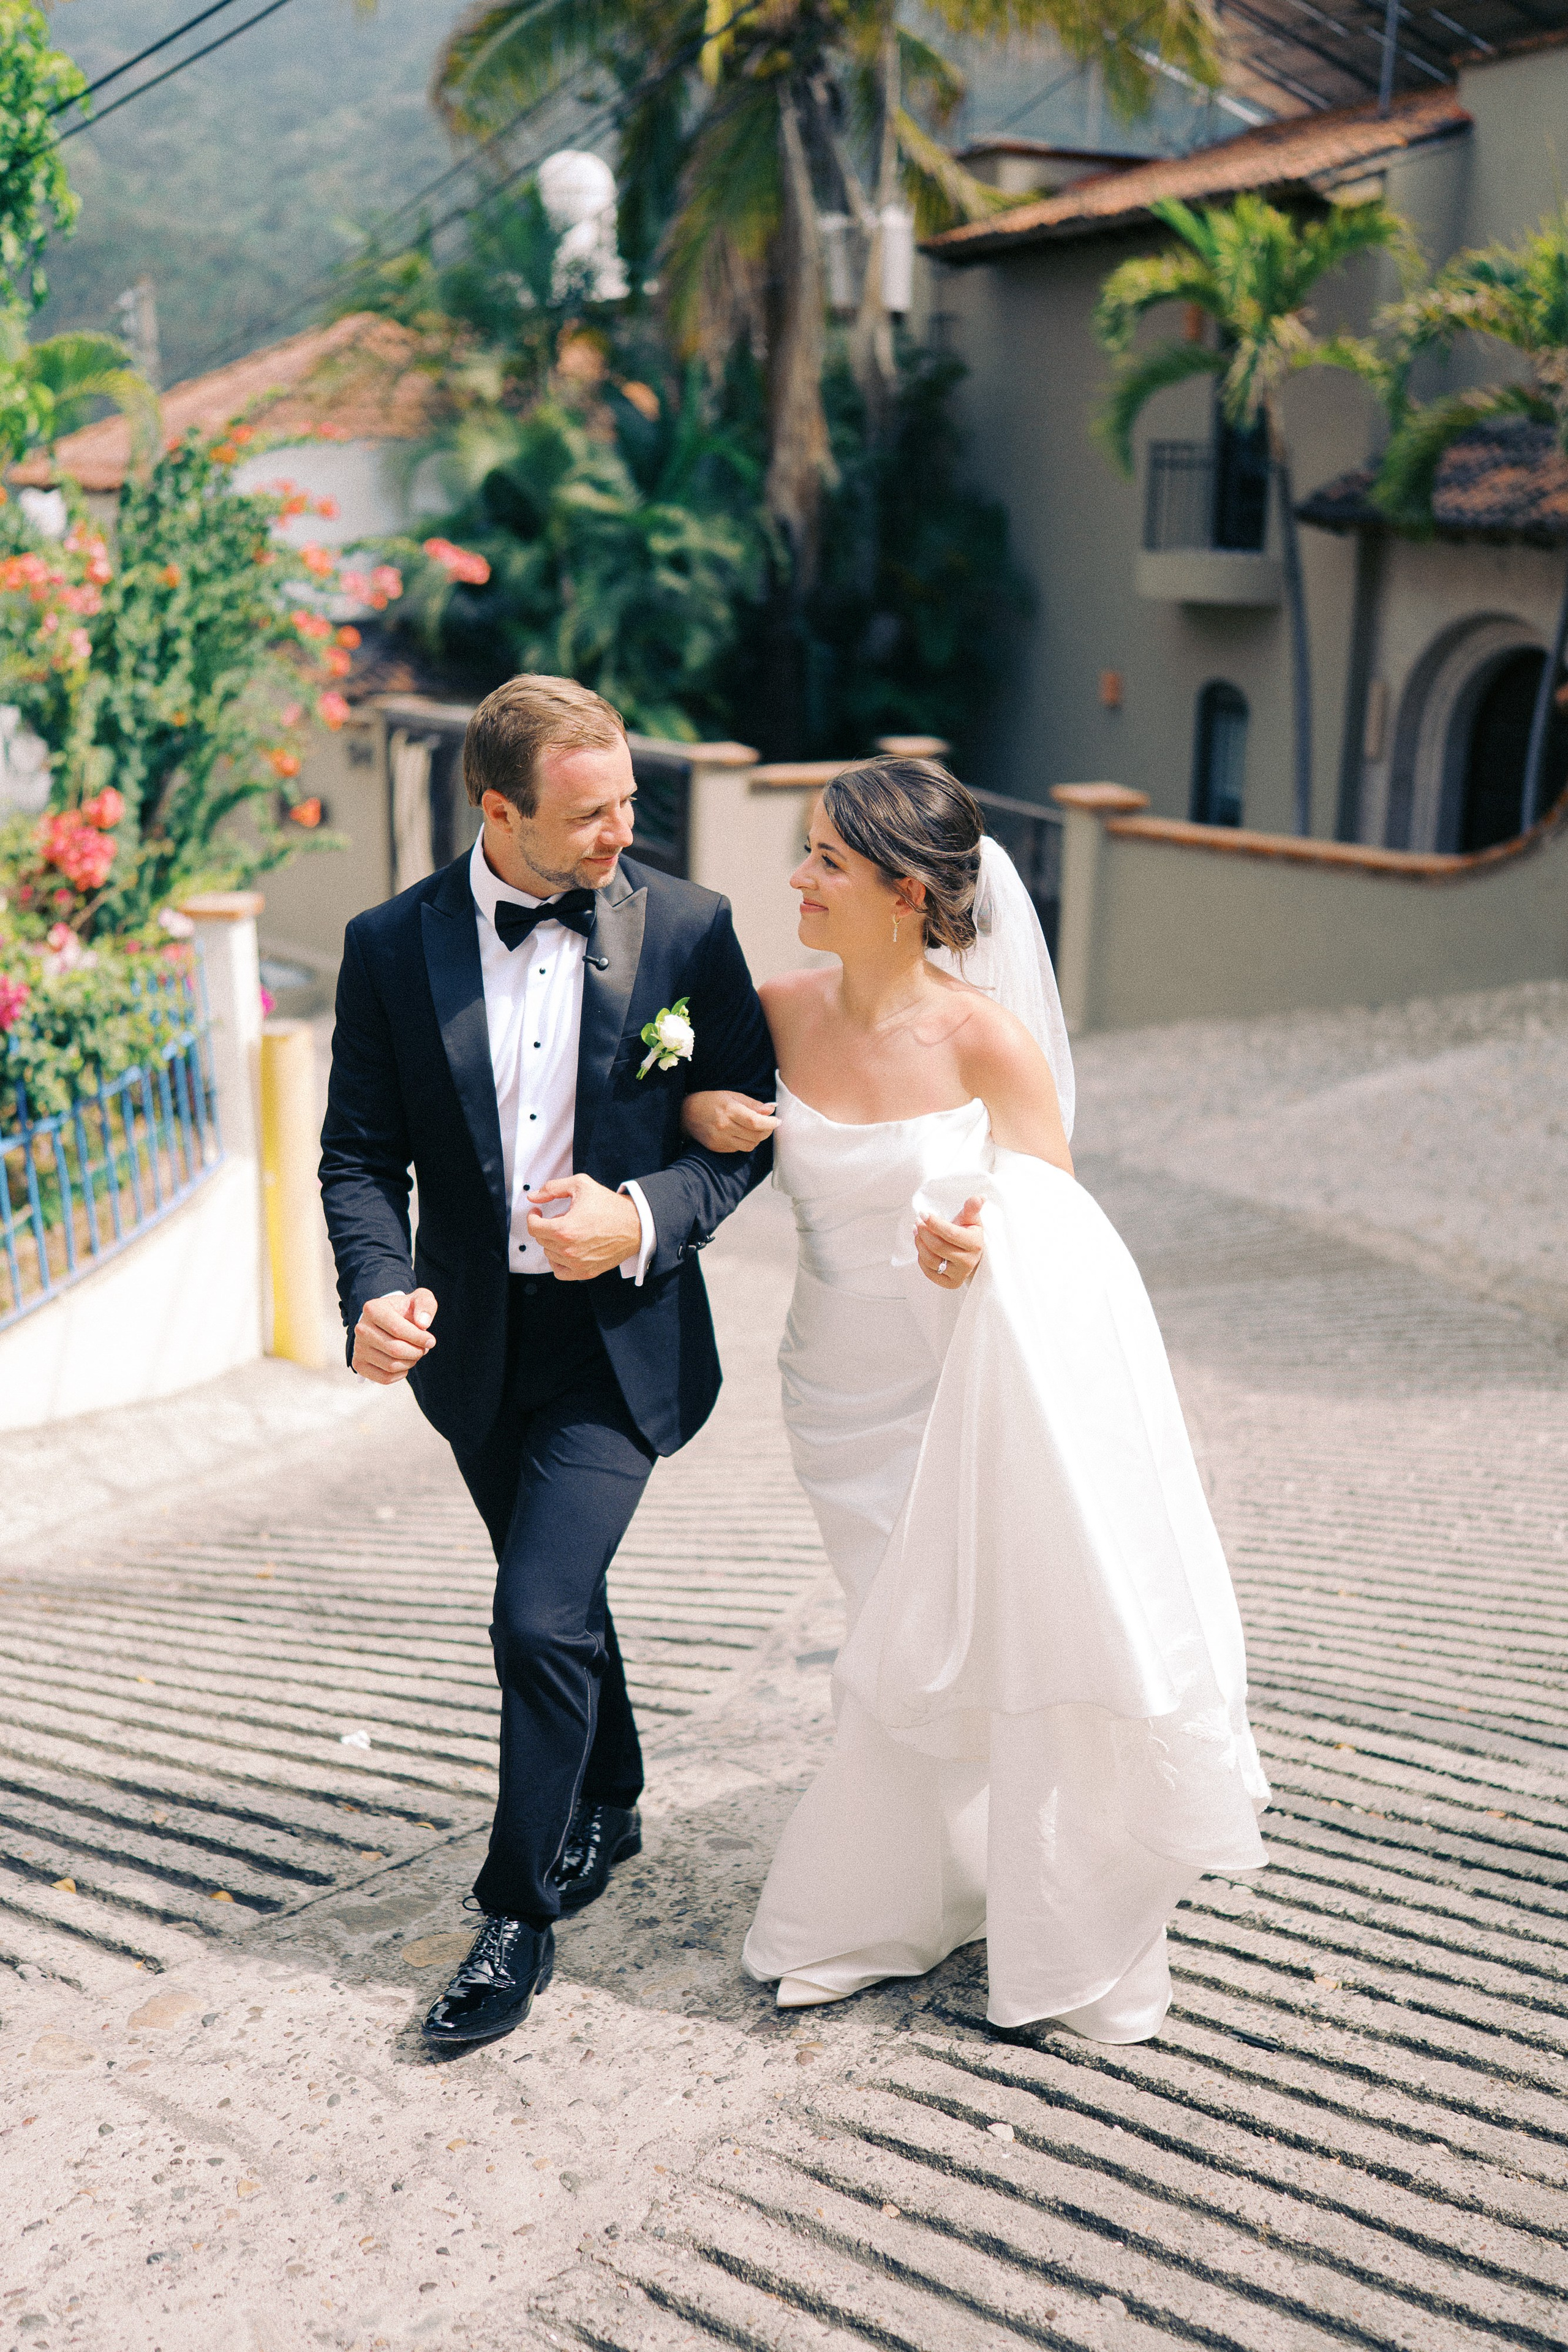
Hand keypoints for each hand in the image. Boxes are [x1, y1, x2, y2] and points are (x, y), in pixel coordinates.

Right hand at [353, 1288, 436, 1382]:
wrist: (388, 1320)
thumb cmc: (406, 1310)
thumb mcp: (420, 1299)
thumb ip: (425, 1305)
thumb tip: (423, 1324)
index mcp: (372, 1309)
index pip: (398, 1330)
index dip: (419, 1338)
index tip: (431, 1341)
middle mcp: (361, 1328)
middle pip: (395, 1350)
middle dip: (416, 1352)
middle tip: (423, 1348)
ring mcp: (358, 1348)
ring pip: (391, 1365)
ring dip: (410, 1362)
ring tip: (414, 1353)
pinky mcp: (359, 1364)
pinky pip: (384, 1378)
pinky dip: (400, 1374)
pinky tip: (405, 1364)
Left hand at [527, 1172, 642, 1281]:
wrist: (635, 1225)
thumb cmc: (611, 1207)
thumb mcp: (581, 1185)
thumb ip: (553, 1188)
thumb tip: (534, 1196)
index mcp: (565, 1230)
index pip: (534, 1228)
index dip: (532, 1217)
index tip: (537, 1212)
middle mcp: (569, 1250)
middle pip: (541, 1240)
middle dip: (546, 1227)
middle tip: (560, 1218)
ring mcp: (577, 1263)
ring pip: (549, 1255)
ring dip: (553, 1242)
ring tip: (568, 1231)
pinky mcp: (586, 1272)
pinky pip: (560, 1272)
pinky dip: (558, 1261)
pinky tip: (566, 1250)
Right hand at [681, 1089, 778, 1152]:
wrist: (686, 1113)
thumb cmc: (711, 1101)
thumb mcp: (732, 1096)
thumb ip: (753, 1104)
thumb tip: (772, 1109)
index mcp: (729, 1110)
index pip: (756, 1122)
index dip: (770, 1123)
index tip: (777, 1121)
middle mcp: (724, 1126)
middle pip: (755, 1136)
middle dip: (767, 1131)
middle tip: (770, 1125)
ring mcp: (720, 1139)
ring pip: (749, 1145)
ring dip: (757, 1138)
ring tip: (756, 1129)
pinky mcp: (716, 1147)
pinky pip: (738, 1148)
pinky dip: (745, 1142)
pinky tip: (741, 1133)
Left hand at [914, 1195, 983, 1289]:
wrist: (970, 1253)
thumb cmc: (968, 1232)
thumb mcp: (971, 1219)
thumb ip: (972, 1208)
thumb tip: (980, 1197)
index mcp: (975, 1244)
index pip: (950, 1233)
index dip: (934, 1223)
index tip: (923, 1213)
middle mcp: (969, 1262)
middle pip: (938, 1246)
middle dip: (924, 1232)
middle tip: (918, 1222)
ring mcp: (960, 1274)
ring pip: (931, 1259)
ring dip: (919, 1244)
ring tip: (917, 1232)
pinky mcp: (950, 1283)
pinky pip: (929, 1272)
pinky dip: (921, 1258)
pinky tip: (921, 1247)